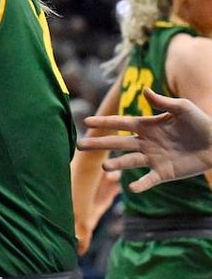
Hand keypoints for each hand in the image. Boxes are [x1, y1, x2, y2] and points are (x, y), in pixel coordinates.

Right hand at [80, 88, 211, 191]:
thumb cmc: (201, 123)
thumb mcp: (183, 108)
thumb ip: (162, 101)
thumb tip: (143, 90)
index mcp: (147, 126)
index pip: (120, 124)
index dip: (104, 122)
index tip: (86, 120)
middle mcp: (145, 143)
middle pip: (117, 144)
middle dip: (98, 145)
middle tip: (79, 146)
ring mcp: (152, 159)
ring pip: (129, 162)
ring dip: (117, 165)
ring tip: (104, 167)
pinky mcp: (162, 173)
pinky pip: (148, 180)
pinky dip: (140, 184)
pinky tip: (132, 188)